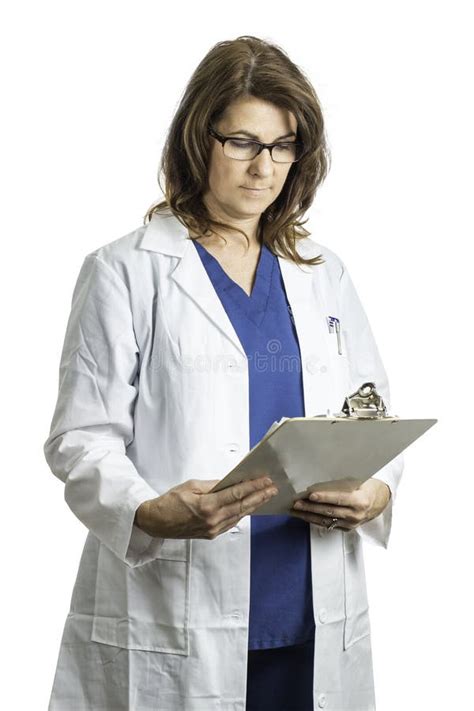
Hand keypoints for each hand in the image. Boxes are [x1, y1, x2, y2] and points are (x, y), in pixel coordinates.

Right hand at [135, 476, 278, 539]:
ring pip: (239, 516)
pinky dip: (241, 514)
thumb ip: (212, 485)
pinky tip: (248, 507)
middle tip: (273, 489)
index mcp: (207, 505)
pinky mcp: (211, 535)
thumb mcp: (191, 486)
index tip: (265, 480)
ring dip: (253, 505)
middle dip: (259, 496)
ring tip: (265, 496)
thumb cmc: (170, 502)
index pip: (236, 494)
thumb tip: (229, 482)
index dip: (253, 487)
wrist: (156, 522)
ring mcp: (213, 529)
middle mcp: (213, 519)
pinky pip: (231, 523)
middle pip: (242, 506)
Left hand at [290, 478, 390, 530]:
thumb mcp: (356, 481)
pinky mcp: (347, 529)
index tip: (310, 494)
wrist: (380, 501)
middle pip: (329, 511)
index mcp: (360, 500)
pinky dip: (314, 520)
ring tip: (294, 510)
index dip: (324, 497)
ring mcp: (351, 524)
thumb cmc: (366, 486)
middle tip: (295, 502)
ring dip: (308, 515)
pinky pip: (328, 525)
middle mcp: (356, 514)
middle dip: (310, 507)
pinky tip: (304, 516)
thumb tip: (316, 486)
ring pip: (326, 520)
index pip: (339, 499)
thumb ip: (338, 485)